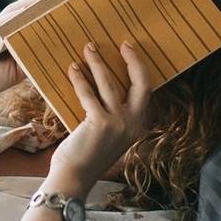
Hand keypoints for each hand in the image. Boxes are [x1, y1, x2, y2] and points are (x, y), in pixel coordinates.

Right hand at [0, 0, 64, 100]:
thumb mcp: (24, 67)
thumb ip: (37, 56)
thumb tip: (63, 51)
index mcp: (19, 30)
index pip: (38, 11)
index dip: (53, 2)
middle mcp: (8, 22)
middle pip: (28, 3)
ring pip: (15, 9)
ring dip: (32, 1)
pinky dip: (11, 18)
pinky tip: (23, 14)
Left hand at [49, 41, 150, 195]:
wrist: (74, 177)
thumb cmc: (86, 155)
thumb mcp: (108, 135)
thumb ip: (113, 116)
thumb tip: (101, 87)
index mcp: (138, 125)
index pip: (146, 91)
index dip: (139, 68)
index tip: (129, 50)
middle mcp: (133, 123)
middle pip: (141, 83)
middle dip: (132, 60)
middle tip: (121, 43)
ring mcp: (119, 123)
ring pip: (110, 83)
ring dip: (98, 63)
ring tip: (88, 49)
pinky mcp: (100, 123)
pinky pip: (89, 93)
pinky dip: (79, 79)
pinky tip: (73, 69)